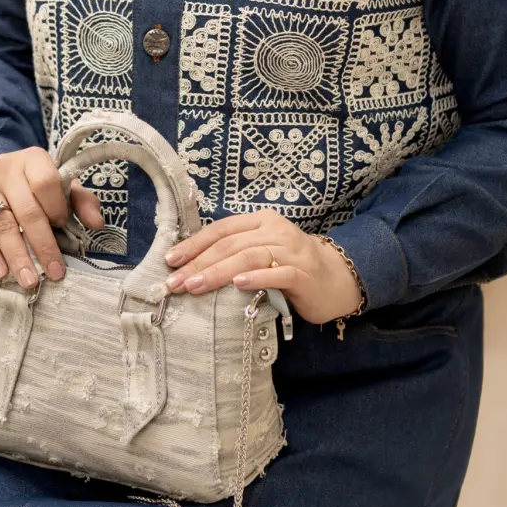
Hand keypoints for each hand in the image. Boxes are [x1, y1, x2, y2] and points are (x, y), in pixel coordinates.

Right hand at [0, 147, 103, 289]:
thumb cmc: (25, 185)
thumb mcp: (54, 185)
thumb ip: (79, 200)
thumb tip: (97, 223)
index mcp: (32, 159)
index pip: (46, 180)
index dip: (56, 207)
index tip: (63, 228)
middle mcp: (4, 167)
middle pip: (26, 209)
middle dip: (43, 245)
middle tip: (55, 273)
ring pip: (1, 223)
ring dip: (17, 255)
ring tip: (29, 280)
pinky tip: (0, 271)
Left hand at [162, 211, 362, 324]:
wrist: (335, 279)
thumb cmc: (290, 266)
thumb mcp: (262, 251)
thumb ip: (236, 251)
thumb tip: (192, 265)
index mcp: (262, 221)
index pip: (222, 229)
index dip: (194, 244)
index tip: (171, 261)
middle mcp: (276, 231)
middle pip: (231, 244)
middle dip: (199, 263)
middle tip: (176, 282)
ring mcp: (291, 251)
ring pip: (249, 257)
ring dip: (218, 272)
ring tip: (195, 286)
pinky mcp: (303, 274)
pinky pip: (277, 273)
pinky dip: (257, 278)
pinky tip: (238, 285)